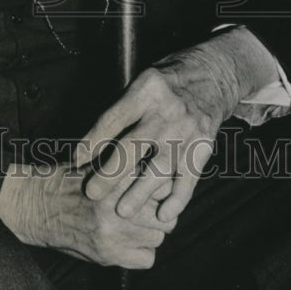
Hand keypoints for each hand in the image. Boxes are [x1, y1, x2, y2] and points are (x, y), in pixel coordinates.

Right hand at [0, 161, 176, 268]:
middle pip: (164, 212)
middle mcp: (117, 205)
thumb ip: (126, 165)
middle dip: (159, 211)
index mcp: (116, 177)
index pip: (162, 184)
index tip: (155, 187)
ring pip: (158, 237)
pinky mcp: (108, 255)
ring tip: (136, 225)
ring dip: (150, 232)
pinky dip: (142, 253)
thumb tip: (160, 167)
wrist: (35, 206)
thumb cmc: (67, 179)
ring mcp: (114, 233)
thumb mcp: (95, 161)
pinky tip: (129, 242)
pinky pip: (147, 259)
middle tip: (148, 209)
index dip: (161, 186)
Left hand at [74, 46, 238, 225]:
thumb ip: (121, 110)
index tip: (76, 161)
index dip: (92, 142)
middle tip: (91, 193)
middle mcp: (166, 110)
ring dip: (140, 192)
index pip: (113, 119)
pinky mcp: (203, 146)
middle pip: (133, 146)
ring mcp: (186, 130)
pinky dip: (177, 199)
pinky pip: (189, 178)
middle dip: (110, 173)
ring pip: (160, 167)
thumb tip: (91, 145)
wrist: (213, 74)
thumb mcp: (142, 83)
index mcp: (145, 91)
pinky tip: (163, 215)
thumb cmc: (167, 83)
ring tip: (122, 211)